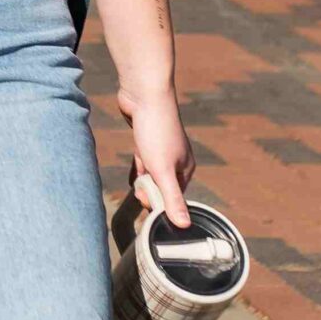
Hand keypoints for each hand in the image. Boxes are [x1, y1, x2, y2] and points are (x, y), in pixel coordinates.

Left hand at [119, 88, 194, 229]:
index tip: (144, 203)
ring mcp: (161, 148)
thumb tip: (185, 225)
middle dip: (149, 191)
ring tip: (135, 188)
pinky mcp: (147, 139)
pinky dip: (138, 167)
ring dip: (143, 180)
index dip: (159, 204)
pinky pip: (143, 160)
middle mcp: (177, 159)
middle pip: (162, 185)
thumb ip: (172, 198)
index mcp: (185, 168)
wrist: (144, 94)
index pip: (175, 197)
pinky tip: (134, 176)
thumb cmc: (156, 131)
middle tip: (137, 192)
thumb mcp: (162, 170)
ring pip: (152, 173)